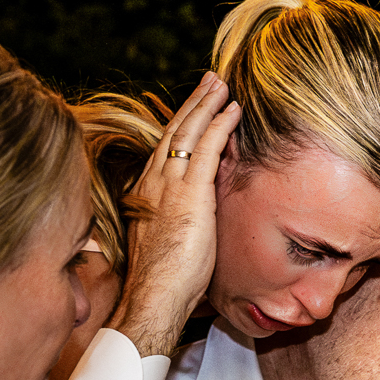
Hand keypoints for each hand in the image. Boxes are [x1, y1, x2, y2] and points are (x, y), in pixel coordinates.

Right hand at [108, 72, 241, 356]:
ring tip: (222, 85)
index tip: (196, 109)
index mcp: (146, 195)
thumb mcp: (168, 246)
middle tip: (210, 81)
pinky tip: (233, 110)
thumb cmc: (161, 285)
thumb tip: (194, 229)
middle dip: (194, 104)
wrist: (153, 299)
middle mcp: (153, 184)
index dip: (181, 126)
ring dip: (206, 105)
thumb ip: (179, 227)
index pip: (165, 151)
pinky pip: (205, 149)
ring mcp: (169, 187)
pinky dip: (220, 126)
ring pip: (188, 133)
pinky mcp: (189, 195)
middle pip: (173, 133)